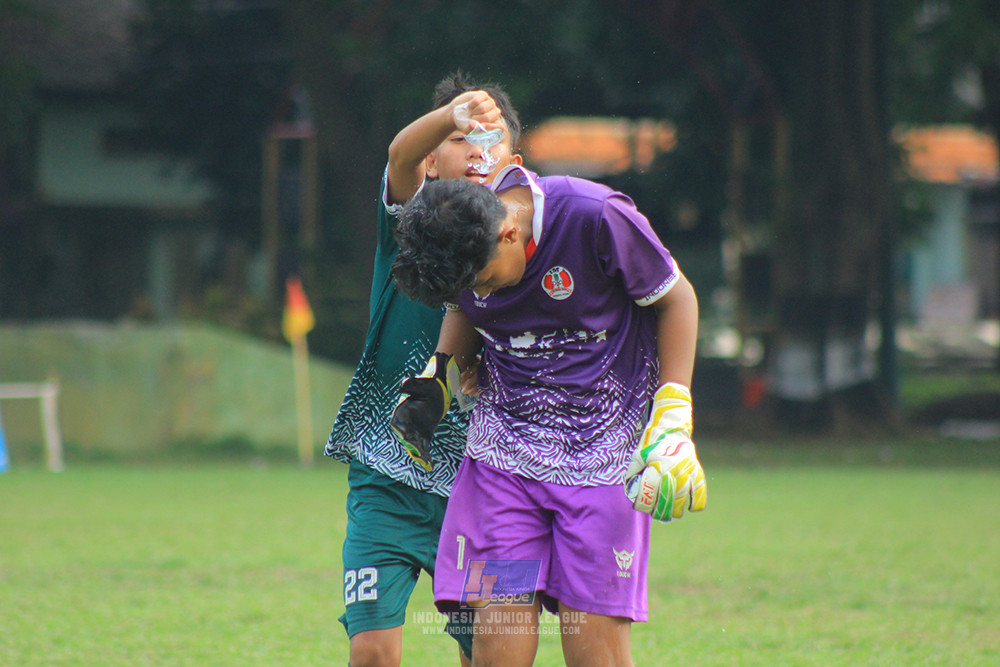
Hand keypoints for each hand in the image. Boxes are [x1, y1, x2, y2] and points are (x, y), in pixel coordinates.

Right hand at [390, 353, 454, 470]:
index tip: (405, 435)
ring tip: (426, 461)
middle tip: (419, 452)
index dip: (400, 430)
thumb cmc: (428, 384)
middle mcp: (406, 423)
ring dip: (419, 453)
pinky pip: (423, 446)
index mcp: (401, 411)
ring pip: (414, 444)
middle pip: (406, 436)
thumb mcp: (422, 383)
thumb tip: (402, 385)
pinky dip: (426, 455)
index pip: (397, 423)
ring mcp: (415, 430)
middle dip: (411, 445)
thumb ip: (412, 384)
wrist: (439, 390)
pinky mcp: (424, 434)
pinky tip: (430, 465)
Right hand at [451, 91, 501, 133]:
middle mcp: (494, 113)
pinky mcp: (483, 95)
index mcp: (494, 124)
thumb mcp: (467, 129)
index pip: (499, 126)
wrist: (457, 113)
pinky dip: (471, 104)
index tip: (480, 127)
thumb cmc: (464, 123)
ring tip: (471, 113)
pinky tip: (469, 106)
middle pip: (490, 116)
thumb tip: (474, 125)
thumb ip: (472, 128)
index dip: (490, 127)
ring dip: (475, 111)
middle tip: (473, 118)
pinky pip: (478, 100)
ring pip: (483, 108)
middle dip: (480, 118)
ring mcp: (490, 103)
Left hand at [624, 383, 706, 521]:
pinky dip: (695, 504)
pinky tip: (688, 507)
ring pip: (682, 501)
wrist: (671, 429)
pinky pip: (700, 494)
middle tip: (656, 515)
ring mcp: (687, 472)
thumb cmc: (652, 443)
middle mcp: (672, 471)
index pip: (648, 493)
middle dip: (659, 513)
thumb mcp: (637, 456)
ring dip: (675, 512)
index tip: (640, 507)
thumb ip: (632, 474)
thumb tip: (631, 492)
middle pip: (666, 502)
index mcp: (656, 466)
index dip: (643, 504)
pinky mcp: (697, 472)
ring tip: (670, 515)